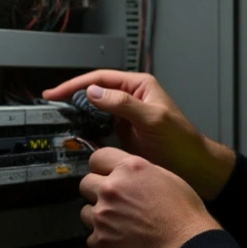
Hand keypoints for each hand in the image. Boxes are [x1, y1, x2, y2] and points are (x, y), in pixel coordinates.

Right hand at [43, 70, 235, 199]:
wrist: (194, 169)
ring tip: (60, 120)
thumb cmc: (183, 142)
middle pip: (94, 92)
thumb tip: (94, 92)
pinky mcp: (124, 135)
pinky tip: (78, 136)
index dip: (76, 84)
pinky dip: (87, 131)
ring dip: (78, 115)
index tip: (56, 93)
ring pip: (95, 111)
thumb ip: (124, 104)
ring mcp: (127, 117)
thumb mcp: (153, 119)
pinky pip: (100, 128)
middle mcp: (131, 99)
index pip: (101, 79)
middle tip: (52, 106)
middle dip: (73, 97)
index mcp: (139, 87)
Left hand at [79, 147, 221, 247]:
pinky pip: (92, 237)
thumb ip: (140, 173)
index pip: (97, 158)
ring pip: (85, 211)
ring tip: (119, 225)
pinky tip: (122, 241)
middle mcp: (111, 188)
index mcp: (129, 169)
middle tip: (115, 202)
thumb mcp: (167, 178)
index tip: (106, 175)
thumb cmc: (184, 213)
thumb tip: (128, 176)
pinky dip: (104, 240)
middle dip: (97, 191)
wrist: (185, 246)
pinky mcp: (99, 240)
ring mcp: (102, 215)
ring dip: (98, 216)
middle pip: (86, 183)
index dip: (102, 167)